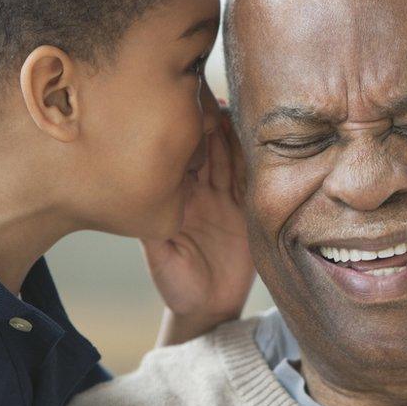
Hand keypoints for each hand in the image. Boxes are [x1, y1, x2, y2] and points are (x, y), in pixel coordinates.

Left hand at [143, 113, 255, 345]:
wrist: (209, 309)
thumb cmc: (178, 285)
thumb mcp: (162, 258)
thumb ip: (155, 229)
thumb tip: (145, 196)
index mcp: (176, 196)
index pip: (180, 156)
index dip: (184, 132)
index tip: (187, 107)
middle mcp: (201, 191)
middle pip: (208, 148)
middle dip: (211, 121)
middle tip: (215, 96)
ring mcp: (226, 197)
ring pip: (232, 157)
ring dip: (235, 134)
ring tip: (239, 108)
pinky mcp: (249, 209)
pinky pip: (253, 179)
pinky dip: (256, 160)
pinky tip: (261, 138)